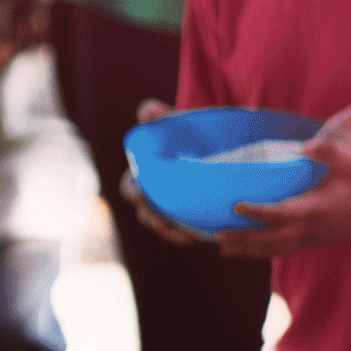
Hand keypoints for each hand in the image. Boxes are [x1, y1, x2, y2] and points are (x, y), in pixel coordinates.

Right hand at [118, 101, 214, 246]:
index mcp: (144, 176)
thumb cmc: (191, 131)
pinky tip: (207, 237)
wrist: (220, 143)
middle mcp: (156, 196)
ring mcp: (174, 209)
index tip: (142, 194)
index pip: (130, 189)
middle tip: (163, 224)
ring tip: (186, 237)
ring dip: (172, 234)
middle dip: (153, 221)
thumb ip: (160, 114)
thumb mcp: (177, 120)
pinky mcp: (194, 217)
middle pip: (146, 215)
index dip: (133, 193)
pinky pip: (190, 232)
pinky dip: (195, 236)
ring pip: (166, 228)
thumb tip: (145, 113)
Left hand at [216, 140, 350, 257]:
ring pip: (276, 249)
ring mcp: (312, 239)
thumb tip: (305, 146)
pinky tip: (244, 250)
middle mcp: (312, 228)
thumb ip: (328, 150)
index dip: (260, 212)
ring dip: (249, 250)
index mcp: (318, 208)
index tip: (237, 206)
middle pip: (273, 239)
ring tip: (223, 249)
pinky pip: (283, 250)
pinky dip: (262, 251)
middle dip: (245, 238)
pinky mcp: (312, 242)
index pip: (283, 213)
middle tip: (218, 234)